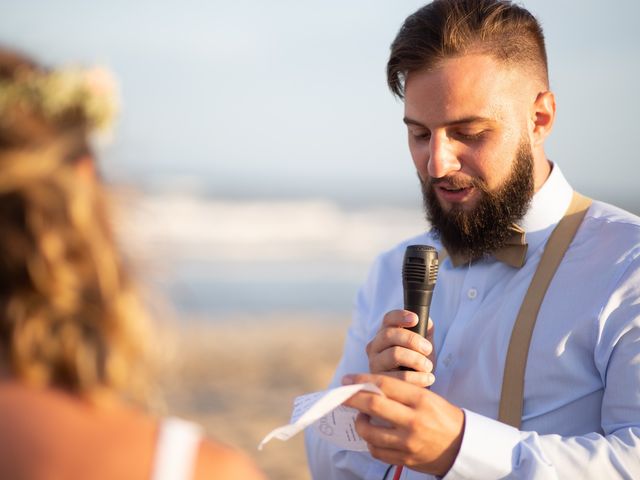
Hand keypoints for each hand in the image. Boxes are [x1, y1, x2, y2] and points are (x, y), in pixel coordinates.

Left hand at [342, 373, 464, 476]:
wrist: (463, 446)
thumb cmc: (442, 416)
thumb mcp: (427, 397)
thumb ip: (400, 393)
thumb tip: (368, 387)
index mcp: (420, 399)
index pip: (385, 385)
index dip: (362, 380)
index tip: (348, 379)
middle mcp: (413, 420)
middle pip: (373, 405)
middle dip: (352, 398)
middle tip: (342, 394)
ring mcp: (408, 442)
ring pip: (369, 432)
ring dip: (360, 423)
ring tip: (361, 418)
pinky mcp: (405, 459)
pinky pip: (376, 451)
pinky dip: (370, 442)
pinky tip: (372, 436)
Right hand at [366, 310, 434, 386]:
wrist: (413, 391)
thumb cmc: (416, 364)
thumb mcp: (422, 345)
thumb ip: (425, 330)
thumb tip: (428, 321)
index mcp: (384, 334)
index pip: (388, 319)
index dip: (400, 316)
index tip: (415, 319)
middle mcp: (375, 346)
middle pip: (389, 334)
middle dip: (412, 340)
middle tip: (428, 349)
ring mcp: (374, 364)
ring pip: (394, 354)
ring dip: (417, 359)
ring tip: (428, 367)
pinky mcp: (380, 381)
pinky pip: (400, 376)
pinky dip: (418, 377)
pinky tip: (428, 378)